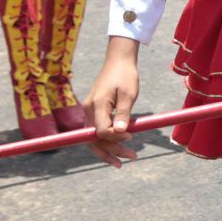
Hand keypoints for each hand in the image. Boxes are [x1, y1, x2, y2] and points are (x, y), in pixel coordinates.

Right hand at [87, 43, 141, 167]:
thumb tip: (120, 133)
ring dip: (108, 149)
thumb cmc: (125, 76)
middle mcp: (89, 109)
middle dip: (111, 150)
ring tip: (123, 159)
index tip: (131, 136)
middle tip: (132, 157)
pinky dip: (106, 140)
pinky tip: (118, 146)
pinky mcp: (94, 110)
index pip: (101, 131)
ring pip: (94, 137)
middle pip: (94, 138)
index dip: (115, 138)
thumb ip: (124, 114)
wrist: (118, 60)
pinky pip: (97, 130)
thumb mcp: (129, 94)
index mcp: (97, 105)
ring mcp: (89, 110)